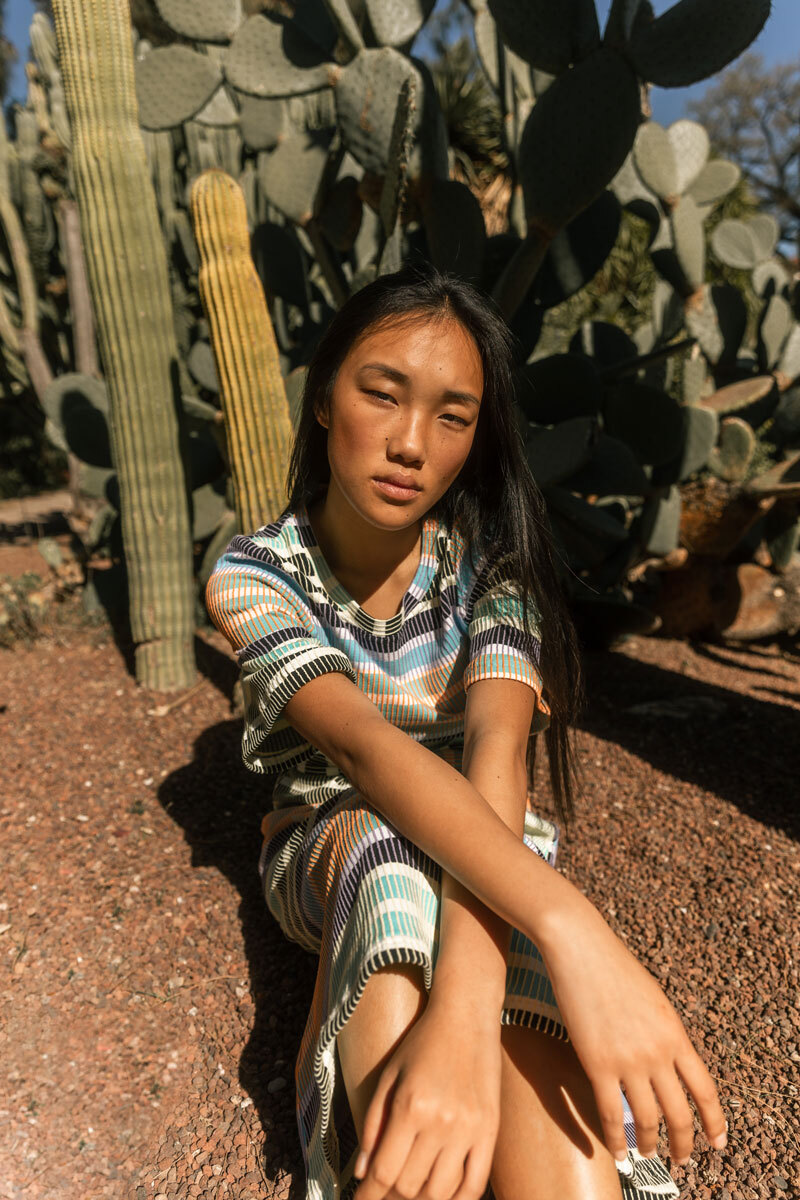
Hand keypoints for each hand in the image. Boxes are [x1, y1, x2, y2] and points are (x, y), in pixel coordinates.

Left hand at [353, 997, 501, 1199]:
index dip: (369, 1194)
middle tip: (384, 1189)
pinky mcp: (490, 1130)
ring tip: (410, 1190)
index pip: (384, 1171)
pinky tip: (443, 1195)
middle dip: (391, 1195)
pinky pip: (476, 1183)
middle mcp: (441, 1121)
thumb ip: (372, 1124)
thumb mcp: (389, 1076)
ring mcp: (469, 1128)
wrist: (467, 1016)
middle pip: (410, 1186)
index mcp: (410, 1106)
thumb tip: (362, 1171)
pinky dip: (458, 1199)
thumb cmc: (422, 1043)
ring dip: (421, 1199)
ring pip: (440, 1191)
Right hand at [539, 896, 726, 1164]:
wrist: (579, 947)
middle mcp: (657, 1051)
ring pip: (647, 1120)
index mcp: (675, 1033)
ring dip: (650, 1145)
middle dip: (683, 1143)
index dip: (714, 1122)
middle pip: (680, 1114)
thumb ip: (664, 1035)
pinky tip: (617, 1151)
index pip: (705, 1090)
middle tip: (681, 1159)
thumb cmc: (613, 967)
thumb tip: (669, 1065)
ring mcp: (628, 1059)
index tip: (717, 1141)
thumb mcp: (654, 1001)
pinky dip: (616, 1139)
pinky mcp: (596, 1063)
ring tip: (648, 1155)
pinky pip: (611, 1115)